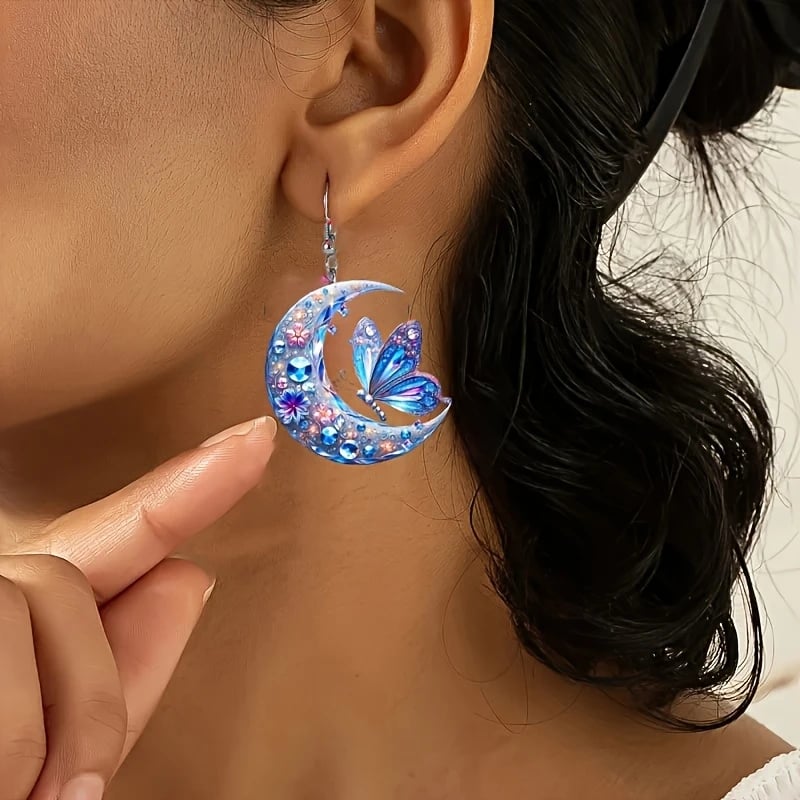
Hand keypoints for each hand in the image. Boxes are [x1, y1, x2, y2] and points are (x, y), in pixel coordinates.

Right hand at [0, 416, 276, 799]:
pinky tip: (5, 781)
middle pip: (66, 575)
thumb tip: (189, 575)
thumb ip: (119, 667)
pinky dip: (15, 738)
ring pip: (37, 591)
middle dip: (94, 690)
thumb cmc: (5, 775)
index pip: (118, 532)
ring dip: (49, 728)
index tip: (257, 440)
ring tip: (20, 797)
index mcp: (12, 621)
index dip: (190, 486)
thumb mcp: (56, 748)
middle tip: (66, 796)